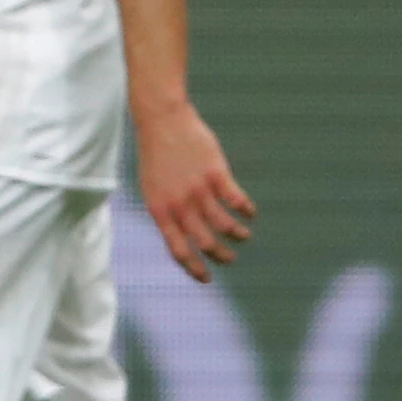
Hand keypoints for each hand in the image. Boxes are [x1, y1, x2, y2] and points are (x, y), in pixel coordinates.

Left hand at [135, 101, 254, 281]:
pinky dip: (246, 210)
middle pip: (205, 242)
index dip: (194, 268)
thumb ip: (166, 212)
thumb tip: (181, 236)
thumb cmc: (156, 156)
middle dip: (220, 256)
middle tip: (229, 259)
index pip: (178, 250)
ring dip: (237, 234)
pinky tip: (249, 212)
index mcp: (160, 211)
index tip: (207, 279)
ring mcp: (198, 190)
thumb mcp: (152, 188)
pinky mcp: (216, 174)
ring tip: (243, 236)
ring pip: (224, 224)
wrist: (161, 121)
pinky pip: (236, 200)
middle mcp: (179, 205)